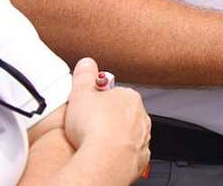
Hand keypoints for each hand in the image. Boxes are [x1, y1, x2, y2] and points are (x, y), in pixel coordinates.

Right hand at [63, 58, 150, 182]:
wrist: (105, 160)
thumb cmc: (95, 127)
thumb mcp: (81, 94)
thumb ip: (84, 76)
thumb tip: (86, 63)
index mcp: (129, 97)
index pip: (114, 94)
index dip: (97, 101)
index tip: (86, 107)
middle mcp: (141, 116)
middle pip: (121, 114)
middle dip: (106, 119)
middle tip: (86, 127)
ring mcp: (142, 138)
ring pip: (127, 134)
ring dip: (113, 137)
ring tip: (93, 143)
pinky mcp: (139, 158)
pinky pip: (128, 154)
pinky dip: (118, 154)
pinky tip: (104, 156)